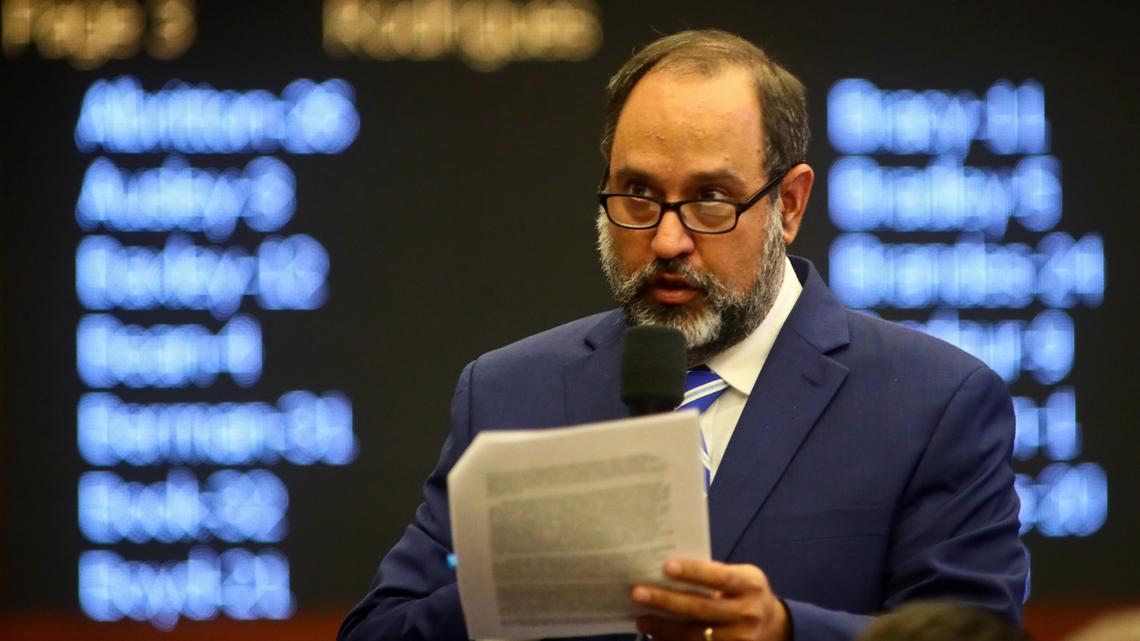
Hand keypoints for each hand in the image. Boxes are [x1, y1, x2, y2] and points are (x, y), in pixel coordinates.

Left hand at [631, 558, 789, 640]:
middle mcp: (747, 613)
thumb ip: (712, 573)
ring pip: (696, 635)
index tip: (666, 566)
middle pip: (702, 609)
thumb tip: (667, 570)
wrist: (772, 625)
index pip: (719, 577)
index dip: (693, 572)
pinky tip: (657, 635)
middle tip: (638, 593)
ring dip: (664, 627)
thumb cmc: (744, 593)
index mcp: (749, 585)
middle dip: (667, 601)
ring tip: (642, 619)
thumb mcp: (739, 576)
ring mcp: (740, 639)